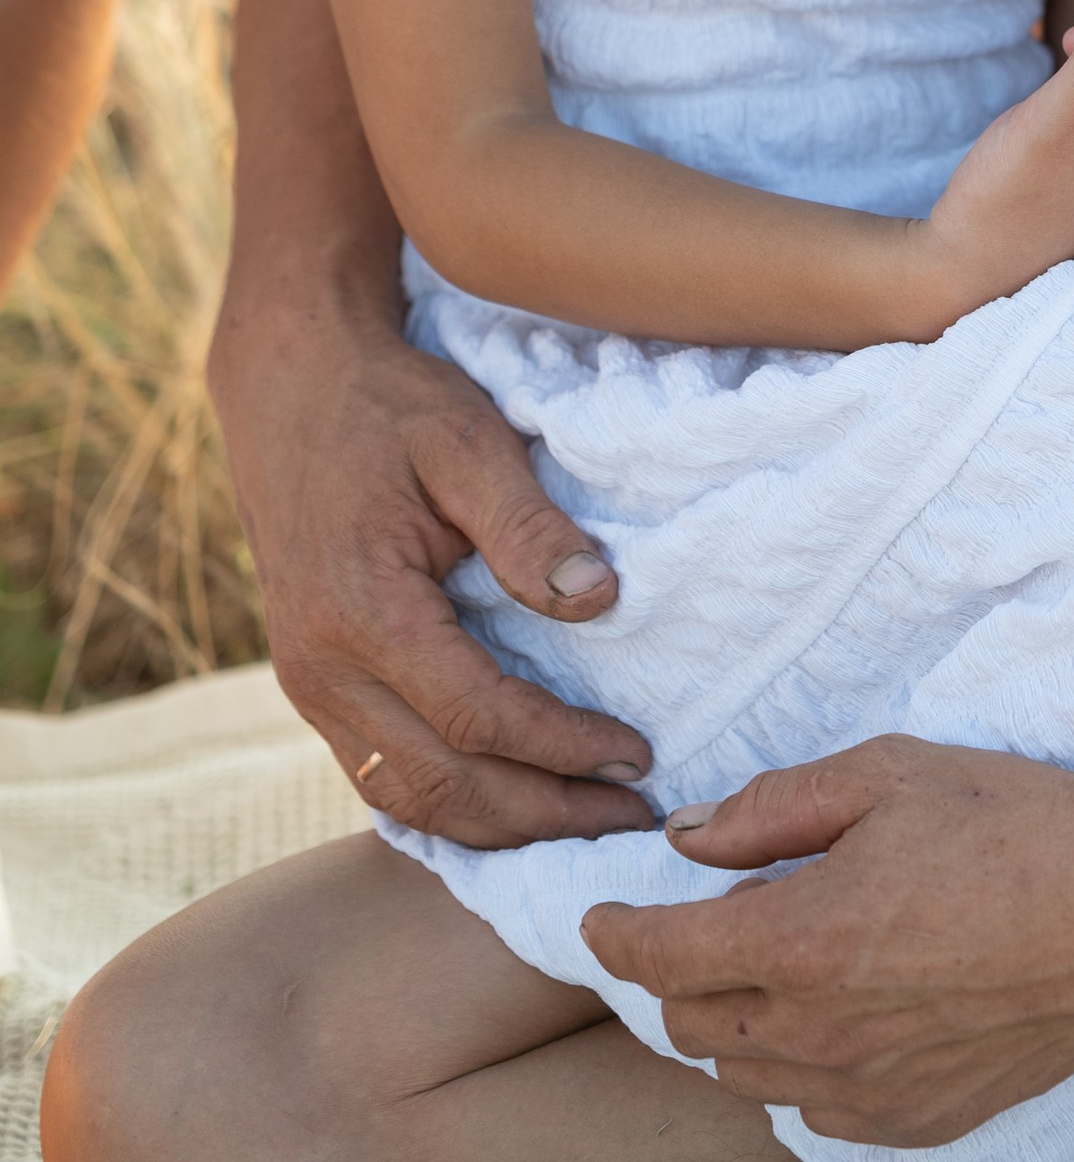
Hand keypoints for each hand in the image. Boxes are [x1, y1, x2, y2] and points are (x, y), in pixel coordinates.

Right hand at [209, 281, 655, 844]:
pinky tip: (508, 807)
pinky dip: (446, 809)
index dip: (562, 748)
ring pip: (404, 799)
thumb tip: (597, 599)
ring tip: (581, 824)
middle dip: (542, 814)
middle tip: (629, 817)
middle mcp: (322, 671)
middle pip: (440, 786)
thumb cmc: (389, 407)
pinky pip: (379, 776)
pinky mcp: (313, 687)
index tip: (637, 756)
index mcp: (362, 612)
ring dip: (496, 828)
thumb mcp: (467, 439)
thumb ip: (528, 524)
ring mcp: (308, 688)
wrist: (291, 389)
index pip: (477, 715)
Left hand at [585, 737, 1073, 1137]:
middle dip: (678, 974)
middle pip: (694, 1024)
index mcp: (800, 940)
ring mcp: (870, 1091)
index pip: (661, 956)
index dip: (616, 932)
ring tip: (771, 967)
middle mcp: (820, 1033)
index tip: (601, 912)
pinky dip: (801, 1070)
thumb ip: (772, 807)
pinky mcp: (920, 1121)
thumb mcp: (887, 774)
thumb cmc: (1015, 823)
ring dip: (736, 1025)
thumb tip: (689, 838)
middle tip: (705, 922)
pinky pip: (820, 1112)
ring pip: (749, 1077)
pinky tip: (838, 1018)